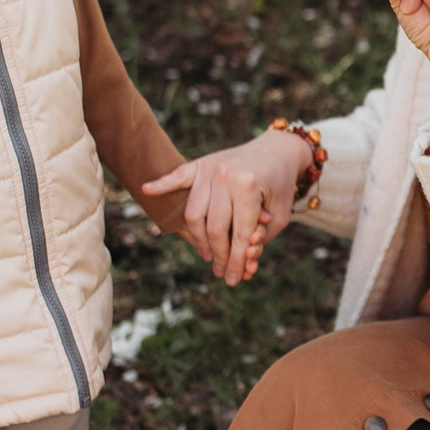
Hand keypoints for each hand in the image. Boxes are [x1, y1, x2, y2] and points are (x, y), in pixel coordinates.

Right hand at [143, 131, 306, 285]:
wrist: (278, 149)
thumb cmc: (280, 186)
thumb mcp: (281, 215)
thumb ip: (261, 238)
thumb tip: (243, 265)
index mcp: (248, 186)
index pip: (239, 233)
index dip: (236, 260)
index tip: (233, 280)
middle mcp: (226, 176)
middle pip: (213, 227)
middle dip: (219, 254)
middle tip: (221, 271)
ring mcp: (211, 168)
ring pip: (194, 213)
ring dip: (198, 239)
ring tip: (207, 254)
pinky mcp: (201, 163)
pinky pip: (178, 176)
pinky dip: (162, 184)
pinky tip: (147, 190)